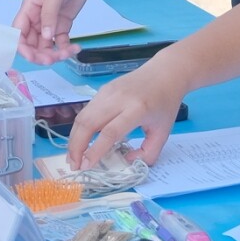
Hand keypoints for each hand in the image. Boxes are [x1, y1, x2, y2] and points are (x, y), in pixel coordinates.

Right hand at [15, 0, 95, 63]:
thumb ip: (49, 16)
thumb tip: (45, 37)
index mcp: (29, 10)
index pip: (18, 33)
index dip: (22, 47)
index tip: (33, 57)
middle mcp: (37, 19)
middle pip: (32, 43)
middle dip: (40, 54)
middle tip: (53, 59)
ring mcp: (50, 22)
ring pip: (46, 45)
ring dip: (55, 53)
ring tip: (68, 53)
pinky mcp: (63, 24)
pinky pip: (61, 41)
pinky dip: (66, 48)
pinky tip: (76, 48)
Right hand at [65, 56, 184, 168]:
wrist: (165, 73)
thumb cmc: (165, 104)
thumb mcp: (163, 133)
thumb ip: (148, 154)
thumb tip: (126, 162)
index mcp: (137, 109)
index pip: (110, 132)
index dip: (95, 150)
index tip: (86, 167)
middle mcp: (118, 98)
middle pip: (88, 123)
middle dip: (76, 147)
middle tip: (74, 166)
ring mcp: (107, 92)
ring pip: (82, 116)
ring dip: (74, 139)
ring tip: (74, 157)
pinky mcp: (102, 90)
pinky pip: (86, 111)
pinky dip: (79, 128)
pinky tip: (80, 141)